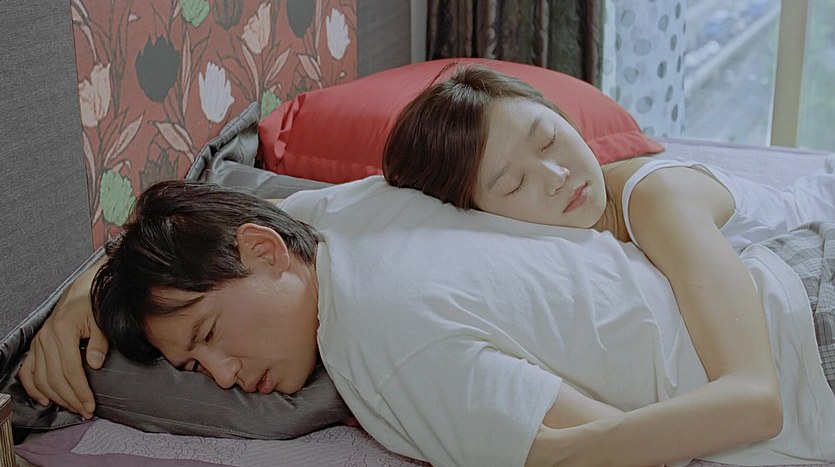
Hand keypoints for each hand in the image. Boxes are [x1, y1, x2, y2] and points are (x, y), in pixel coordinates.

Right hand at [17, 259, 107, 418]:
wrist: (82, 292)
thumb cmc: (94, 306)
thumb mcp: (102, 322)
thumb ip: (99, 343)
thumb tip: (94, 364)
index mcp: (63, 331)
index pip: (71, 370)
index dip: (80, 391)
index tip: (90, 405)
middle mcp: (46, 338)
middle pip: (55, 378)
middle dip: (70, 399)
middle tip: (84, 411)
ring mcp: (38, 342)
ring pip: (41, 378)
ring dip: (56, 397)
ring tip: (71, 407)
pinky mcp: (35, 346)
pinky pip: (28, 371)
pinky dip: (34, 388)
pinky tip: (45, 400)